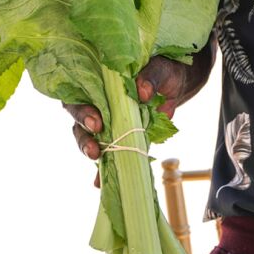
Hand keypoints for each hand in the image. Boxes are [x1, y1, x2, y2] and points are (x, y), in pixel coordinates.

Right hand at [64, 53, 210, 182]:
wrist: (175, 84)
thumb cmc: (163, 71)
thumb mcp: (161, 69)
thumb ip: (151, 76)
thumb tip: (142, 92)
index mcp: (99, 83)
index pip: (79, 97)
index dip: (83, 112)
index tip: (97, 123)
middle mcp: (97, 104)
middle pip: (79, 123)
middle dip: (85, 138)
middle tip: (96, 150)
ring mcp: (107, 123)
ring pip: (90, 140)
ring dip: (91, 153)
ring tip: (98, 163)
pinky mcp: (120, 137)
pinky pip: (109, 155)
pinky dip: (103, 170)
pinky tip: (99, 184)